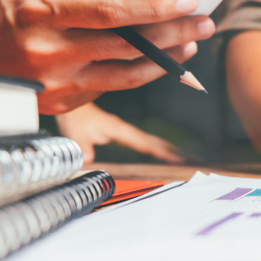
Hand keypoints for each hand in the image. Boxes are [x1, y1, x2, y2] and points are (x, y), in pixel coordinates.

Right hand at [0, 0, 215, 113]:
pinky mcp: (64, 103)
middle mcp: (48, 50)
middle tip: (205, 22)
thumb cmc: (8, 8)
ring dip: (168, 58)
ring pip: (128, 74)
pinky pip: (114, 86)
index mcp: (39, 10)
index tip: (186, 0)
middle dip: (175, 32)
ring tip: (191, 41)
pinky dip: (143, 72)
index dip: (154, 6)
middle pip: (128, 44)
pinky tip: (163, 58)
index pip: (110, 10)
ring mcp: (56, 83)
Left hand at [55, 103, 190, 164]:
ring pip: (150, 139)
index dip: (160, 151)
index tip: (175, 158)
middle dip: (171, 150)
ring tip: (183, 157)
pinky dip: (155, 145)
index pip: (143, 142)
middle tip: (189, 159)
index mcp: (118, 129)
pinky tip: (162, 150)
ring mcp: (124, 129)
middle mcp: (124, 128)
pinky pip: (142, 139)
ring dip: (166, 147)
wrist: (70, 101)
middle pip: (152, 141)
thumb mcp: (75, 131)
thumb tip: (88, 159)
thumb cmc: (74, 117)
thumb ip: (82, 145)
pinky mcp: (120, 131)